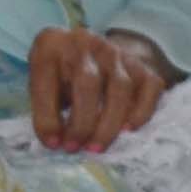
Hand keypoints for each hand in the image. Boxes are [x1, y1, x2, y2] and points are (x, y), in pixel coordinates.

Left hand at [23, 28, 172, 156]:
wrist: (90, 49)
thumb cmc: (59, 72)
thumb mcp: (41, 82)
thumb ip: (46, 108)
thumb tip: (57, 142)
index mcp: (51, 45)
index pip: (47, 83)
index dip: (48, 117)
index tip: (52, 144)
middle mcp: (86, 43)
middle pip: (89, 83)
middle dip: (82, 122)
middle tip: (74, 148)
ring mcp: (117, 52)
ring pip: (121, 87)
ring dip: (109, 123)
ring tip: (96, 147)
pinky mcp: (141, 65)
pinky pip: (149, 88)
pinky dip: (141, 111)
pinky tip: (128, 129)